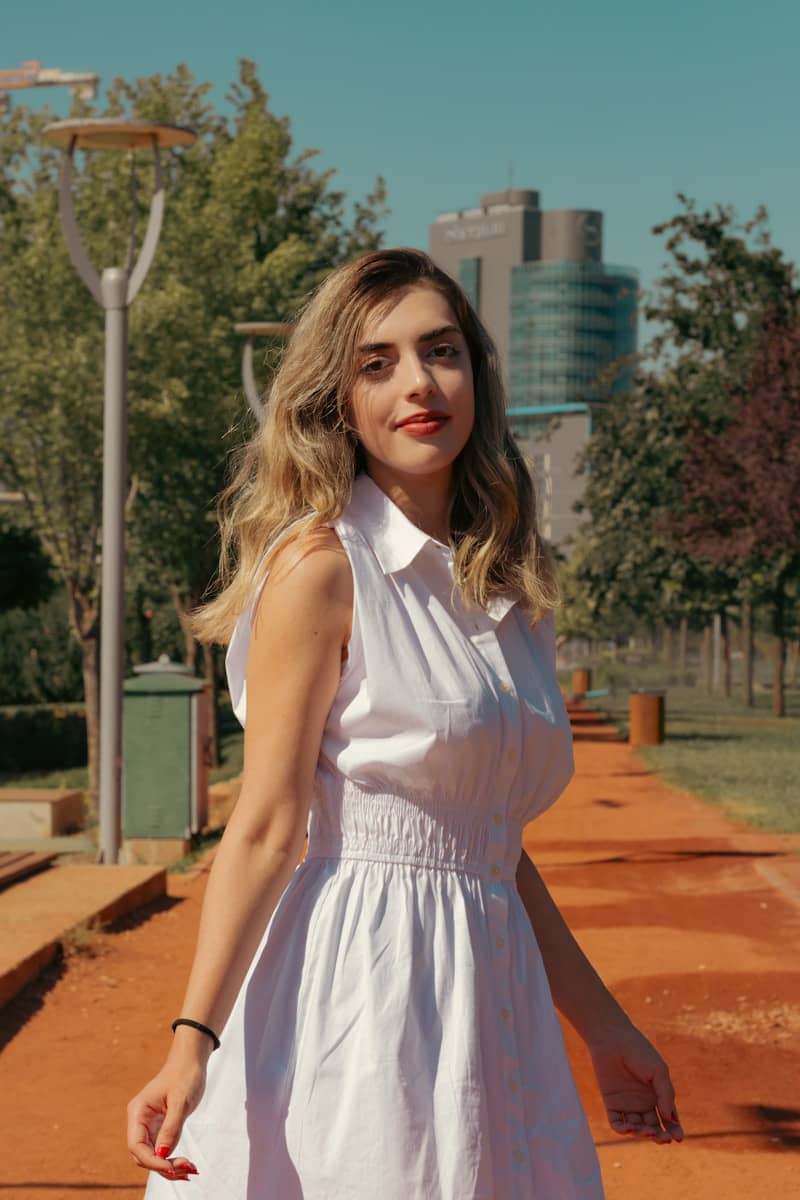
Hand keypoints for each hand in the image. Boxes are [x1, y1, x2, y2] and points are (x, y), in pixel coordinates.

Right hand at [127, 1055, 206, 1181]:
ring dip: (169, 1166)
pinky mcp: (161, 1128)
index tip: (172, 1167)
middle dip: (162, 1167)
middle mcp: (140, 1121)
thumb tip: (162, 1155)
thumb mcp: (181, 1100)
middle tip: (187, 1170)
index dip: (152, 1161)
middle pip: (143, 1155)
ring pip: (153, 1156)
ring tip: (190, 1170)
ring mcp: (150, 1126)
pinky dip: (172, 1159)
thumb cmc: (185, 1074)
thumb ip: (171, 1128)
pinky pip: (162, 1150)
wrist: (191, 1061)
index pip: (137, 1146)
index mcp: (138, 1112)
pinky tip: (186, 1165)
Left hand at [587, 1022, 683, 1144]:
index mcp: (657, 1095)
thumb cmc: (638, 1051)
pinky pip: (617, 1123)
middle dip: (659, 1136)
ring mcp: (627, 1104)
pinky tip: (630, 1128)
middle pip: (653, 1128)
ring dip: (642, 1134)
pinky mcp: (611, 1103)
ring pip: (636, 1128)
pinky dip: (623, 1130)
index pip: (667, 1119)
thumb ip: (666, 1094)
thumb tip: (670, 1119)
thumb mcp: (658, 1071)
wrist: (612, 1039)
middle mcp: (643, 1103)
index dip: (674, 1130)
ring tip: (645, 1130)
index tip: (679, 1138)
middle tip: (664, 1138)